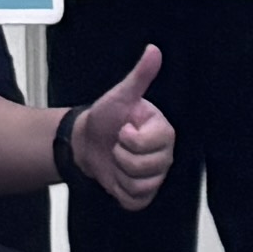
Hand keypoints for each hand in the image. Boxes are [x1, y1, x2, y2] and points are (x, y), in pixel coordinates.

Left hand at [61, 43, 172, 209]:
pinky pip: (136, 201)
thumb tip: (153, 50)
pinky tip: (116, 176)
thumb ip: (140, 75)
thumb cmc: (106, 117)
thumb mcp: (121, 95)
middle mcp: (164, 155)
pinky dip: (120, 191)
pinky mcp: (144, 194)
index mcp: (163, 131)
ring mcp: (155, 176)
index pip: (149, 144)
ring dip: (119, 174)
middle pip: (146, 168)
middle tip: (116, 145)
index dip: (128, 139)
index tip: (122, 129)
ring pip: (141, 186)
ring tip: (116, 160)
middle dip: (121, 157)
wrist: (87, 141)